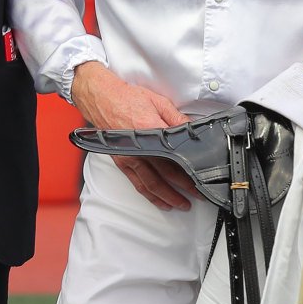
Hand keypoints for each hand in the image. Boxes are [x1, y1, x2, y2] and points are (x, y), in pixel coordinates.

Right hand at [69, 62, 195, 210]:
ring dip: (168, 197)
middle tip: (197, 196)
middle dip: (184, 188)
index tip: (201, 179)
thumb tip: (192, 130)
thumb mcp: (158, 102)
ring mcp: (130, 157)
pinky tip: (158, 200)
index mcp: (152, 133)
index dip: (190, 171)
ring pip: (152, 185)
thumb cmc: (126, 98)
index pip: (177, 158)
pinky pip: (137, 183)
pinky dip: (149, 195)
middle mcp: (140, 149)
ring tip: (180, 204)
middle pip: (166, 175)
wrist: (101, 99)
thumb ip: (177, 118)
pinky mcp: (122, 162)